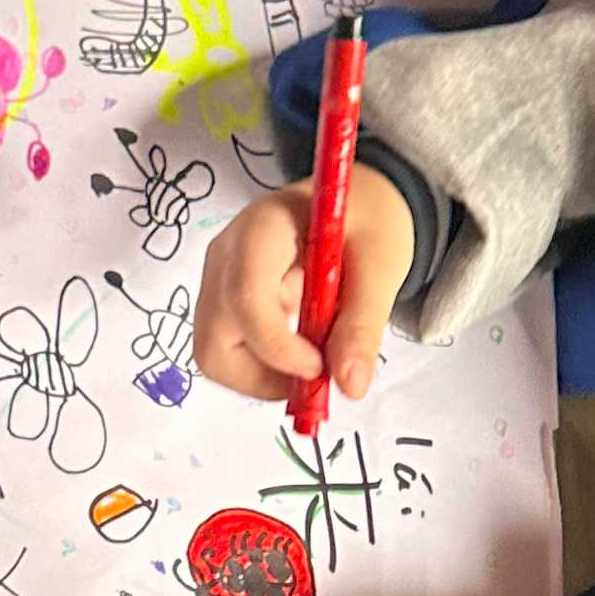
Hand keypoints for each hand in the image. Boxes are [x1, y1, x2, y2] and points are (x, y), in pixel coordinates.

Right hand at [192, 174, 413, 411]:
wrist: (354, 209)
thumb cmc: (366, 224)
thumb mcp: (379, 267)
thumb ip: (363, 327)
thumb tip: (350, 386)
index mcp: (262, 229)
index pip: (244, 296)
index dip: (277, 347)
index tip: (320, 368)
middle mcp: (226, 255)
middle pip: (214, 338)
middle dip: (262, 376)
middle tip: (315, 379)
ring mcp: (219, 280)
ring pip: (215, 355)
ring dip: (263, 378)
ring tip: (313, 363)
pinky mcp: (224, 303)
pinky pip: (228, 353)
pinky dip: (264, 371)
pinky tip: (302, 353)